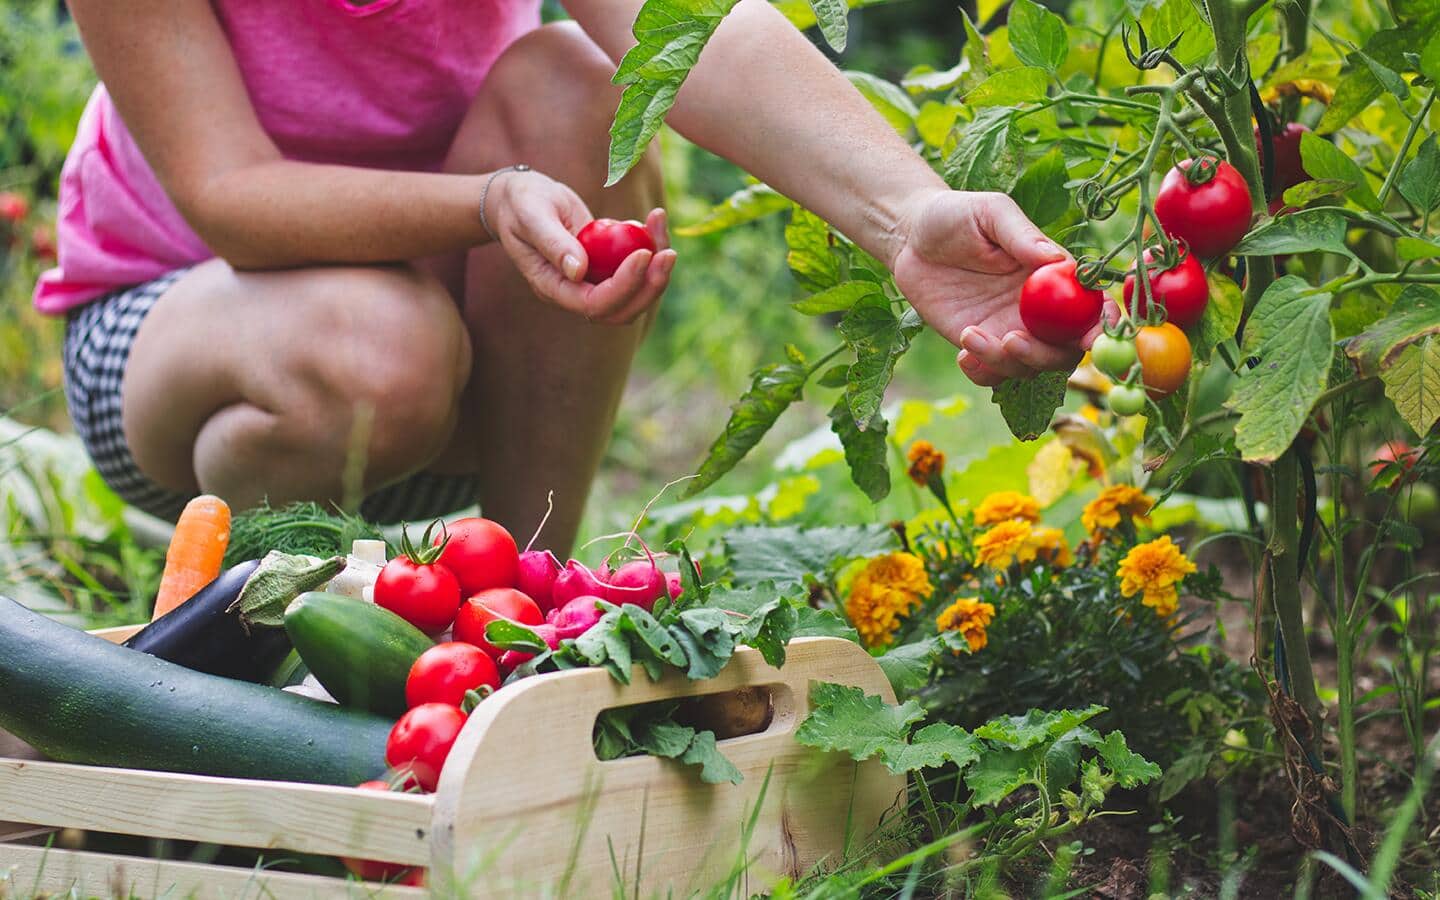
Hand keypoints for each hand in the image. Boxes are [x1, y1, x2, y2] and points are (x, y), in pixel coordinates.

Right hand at [487, 170, 674, 324]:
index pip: (594, 304)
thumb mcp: (531, 216)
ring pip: (635, 294)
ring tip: (661, 224)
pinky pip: (637, 270)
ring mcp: (593, 281)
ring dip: (657, 269)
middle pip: (622, 310)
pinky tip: (653, 219)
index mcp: (553, 288)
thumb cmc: (521, 204)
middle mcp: (575, 292)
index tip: (644, 253)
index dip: (624, 285)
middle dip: (650, 287)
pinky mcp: (606, 267)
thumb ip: (552, 242)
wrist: (522, 200)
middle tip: (669, 254)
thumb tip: (578, 271)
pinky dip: (652, 246)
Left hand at [890, 190, 1095, 386]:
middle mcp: (1039, 310)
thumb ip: (1022, 236)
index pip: (1092, 307)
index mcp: (1054, 277)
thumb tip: (1057, 259)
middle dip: (1046, 355)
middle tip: (1011, 340)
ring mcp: (1009, 329)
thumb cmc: (956, 215)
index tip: (1092, 338)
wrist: (910, 237)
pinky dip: (983, 374)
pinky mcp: (980, 343)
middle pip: (1065, 350)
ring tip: (969, 335)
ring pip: (1029, 367)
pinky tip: (962, 352)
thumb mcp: (990, 213)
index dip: (1102, 326)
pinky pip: (993, 375)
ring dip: (1006, 363)